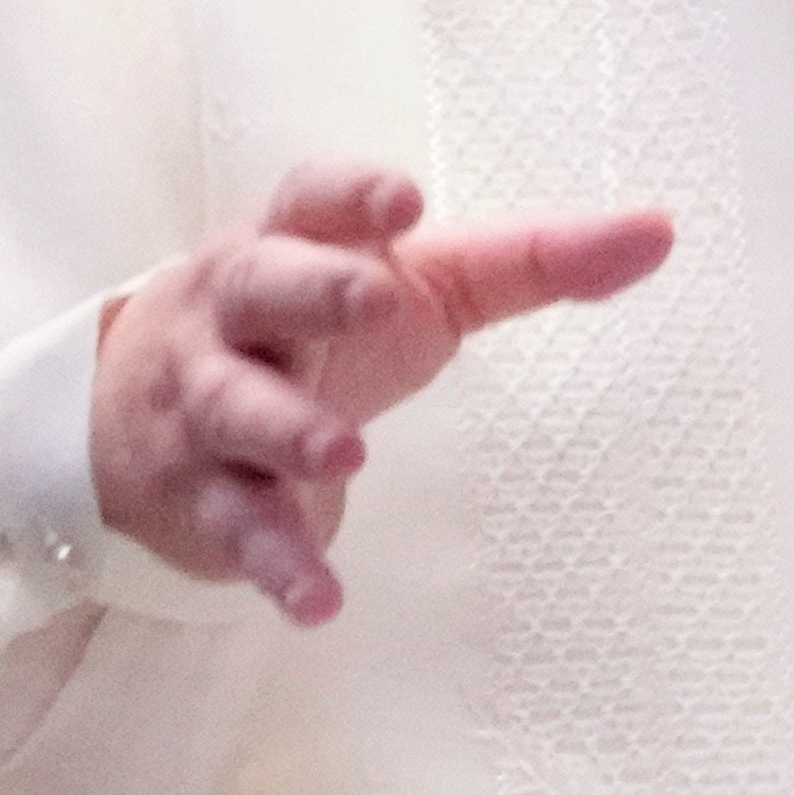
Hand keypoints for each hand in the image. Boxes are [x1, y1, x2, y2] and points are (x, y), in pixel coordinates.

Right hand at [88, 160, 672, 620]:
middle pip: (262, 288)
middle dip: (313, 291)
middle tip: (372, 298)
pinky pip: (237, 526)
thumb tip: (659, 231)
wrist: (134, 417)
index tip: (405, 198)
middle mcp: (235, 314)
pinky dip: (276, 563)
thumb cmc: (313, 326)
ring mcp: (206, 404)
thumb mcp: (417, 285)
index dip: (351, 194)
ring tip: (344, 451)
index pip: (310, 199)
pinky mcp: (202, 494)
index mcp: (291, 242)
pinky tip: (319, 600)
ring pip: (236, 408)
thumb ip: (530, 260)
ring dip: (288, 429)